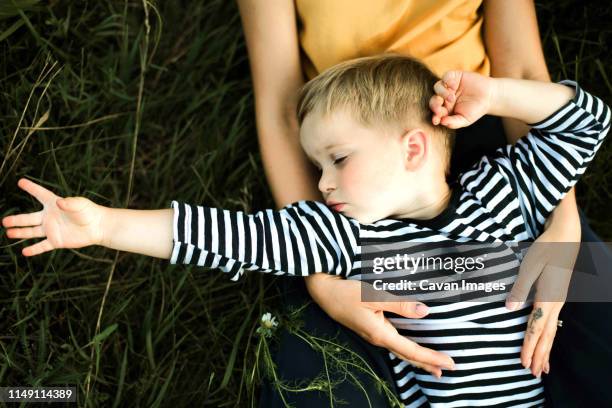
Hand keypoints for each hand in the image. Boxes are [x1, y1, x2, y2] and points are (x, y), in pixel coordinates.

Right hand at [2, 178, 105, 255]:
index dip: (31, 188)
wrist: (98, 227)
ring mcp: (52, 229)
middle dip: (16, 220)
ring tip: (8, 233)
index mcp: (54, 204)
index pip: (40, 194)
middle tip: (4, 221)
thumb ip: (69, 203)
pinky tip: (24, 252)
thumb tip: (59, 203)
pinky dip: (34, 250)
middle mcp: (50, 217)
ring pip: (32, 232)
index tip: (21, 181)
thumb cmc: (89, 212)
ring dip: (20, 233)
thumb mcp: (80, 204)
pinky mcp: (56, 241)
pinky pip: (42, 246)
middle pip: (29, 218)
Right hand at [305, 273, 455, 377]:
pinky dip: (406, 347)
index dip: (431, 357)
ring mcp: (372, 333)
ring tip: (432, 363)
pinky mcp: (370, 327)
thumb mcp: (373, 296)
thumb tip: (424, 311)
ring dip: (417, 357)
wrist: (323, 291)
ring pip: (400, 349)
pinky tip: (408, 345)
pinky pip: (393, 342)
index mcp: (380, 333)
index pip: (411, 350)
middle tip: (446, 370)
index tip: (449, 363)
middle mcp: (377, 337)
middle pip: (406, 355)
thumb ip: (399, 304)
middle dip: (426, 363)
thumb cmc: (346, 292)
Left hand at [430, 70, 495, 128]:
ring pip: (437, 88)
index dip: (435, 116)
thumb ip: (453, 122)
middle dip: (435, 105)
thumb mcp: (465, 120)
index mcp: (444, 109)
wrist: (490, 96)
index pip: (436, 112)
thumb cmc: (476, 110)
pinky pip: (446, 76)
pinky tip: (454, 86)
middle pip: (434, 100)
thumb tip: (441, 122)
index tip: (436, 120)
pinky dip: (447, 81)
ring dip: (442, 93)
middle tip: (439, 109)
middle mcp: (444, 97)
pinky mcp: (454, 76)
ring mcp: (448, 86)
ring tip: (451, 98)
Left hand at [506, 218, 579, 377]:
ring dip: (545, 350)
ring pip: (551, 331)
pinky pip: (552, 322)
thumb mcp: (529, 266)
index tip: (523, 363)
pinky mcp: (557, 295)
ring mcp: (558, 300)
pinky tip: (546, 341)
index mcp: (548, 298)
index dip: (529, 347)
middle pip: (547, 336)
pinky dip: (548, 336)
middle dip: (539, 356)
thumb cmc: (546, 248)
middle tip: (533, 375)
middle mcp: (556, 303)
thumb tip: (509, 309)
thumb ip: (519, 288)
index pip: (536, 329)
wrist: (565, 236)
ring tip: (542, 367)